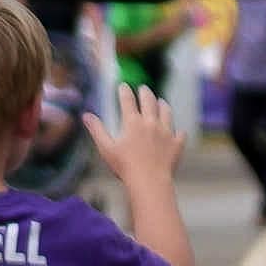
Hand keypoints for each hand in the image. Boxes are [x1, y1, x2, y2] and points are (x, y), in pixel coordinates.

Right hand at [91, 63, 187, 207]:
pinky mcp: (176, 143)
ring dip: (163, 105)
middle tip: (143, 88)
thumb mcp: (105, 148)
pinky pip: (180, 133)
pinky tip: (177, 130)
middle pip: (149, 101)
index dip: (124, 91)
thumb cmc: (124, 166)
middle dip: (145, 92)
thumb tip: (86, 115)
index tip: (123, 85)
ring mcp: (166, 132)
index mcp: (132, 123)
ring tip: (161, 101)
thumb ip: (97, 130)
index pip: (128, 100)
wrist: (149, 180)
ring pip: (167, 112)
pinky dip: (178, 130)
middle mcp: (151, 123)